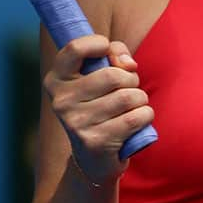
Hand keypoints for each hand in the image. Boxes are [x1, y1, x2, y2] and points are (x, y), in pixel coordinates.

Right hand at [42, 35, 153, 186]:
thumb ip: (114, 55)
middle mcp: (61, 101)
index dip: (99, 44)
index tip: (107, 51)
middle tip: (128, 89)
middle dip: (131, 80)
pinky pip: (136, 118)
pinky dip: (146, 115)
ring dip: (140, 99)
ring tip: (132, 106)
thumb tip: (128, 64)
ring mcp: (76, 123)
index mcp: (56, 80)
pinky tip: (137, 120)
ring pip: (128, 97)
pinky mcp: (96, 142)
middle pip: (112, 75)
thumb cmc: (100, 105)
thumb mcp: (100, 75)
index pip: (75, 48)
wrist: (93, 159)